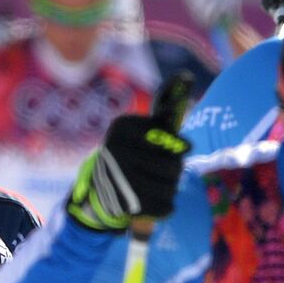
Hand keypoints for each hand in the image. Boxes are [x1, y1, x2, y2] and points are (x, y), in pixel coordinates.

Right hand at [67, 73, 193, 231]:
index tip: (183, 148)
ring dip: (171, 187)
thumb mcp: (139, 131)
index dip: (181, 146)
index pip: (171, 139)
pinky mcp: (124, 205)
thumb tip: (186, 76)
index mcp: (122, 127)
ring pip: (172, 187)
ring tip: (157, 184)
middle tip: (165, 170)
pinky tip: (153, 200)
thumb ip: (162, 116)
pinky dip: (165, 205)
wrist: (98, 189)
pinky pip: (166, 206)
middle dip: (175, 169)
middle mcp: (117, 150)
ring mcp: (120, 179)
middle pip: (174, 165)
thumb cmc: (130, 154)